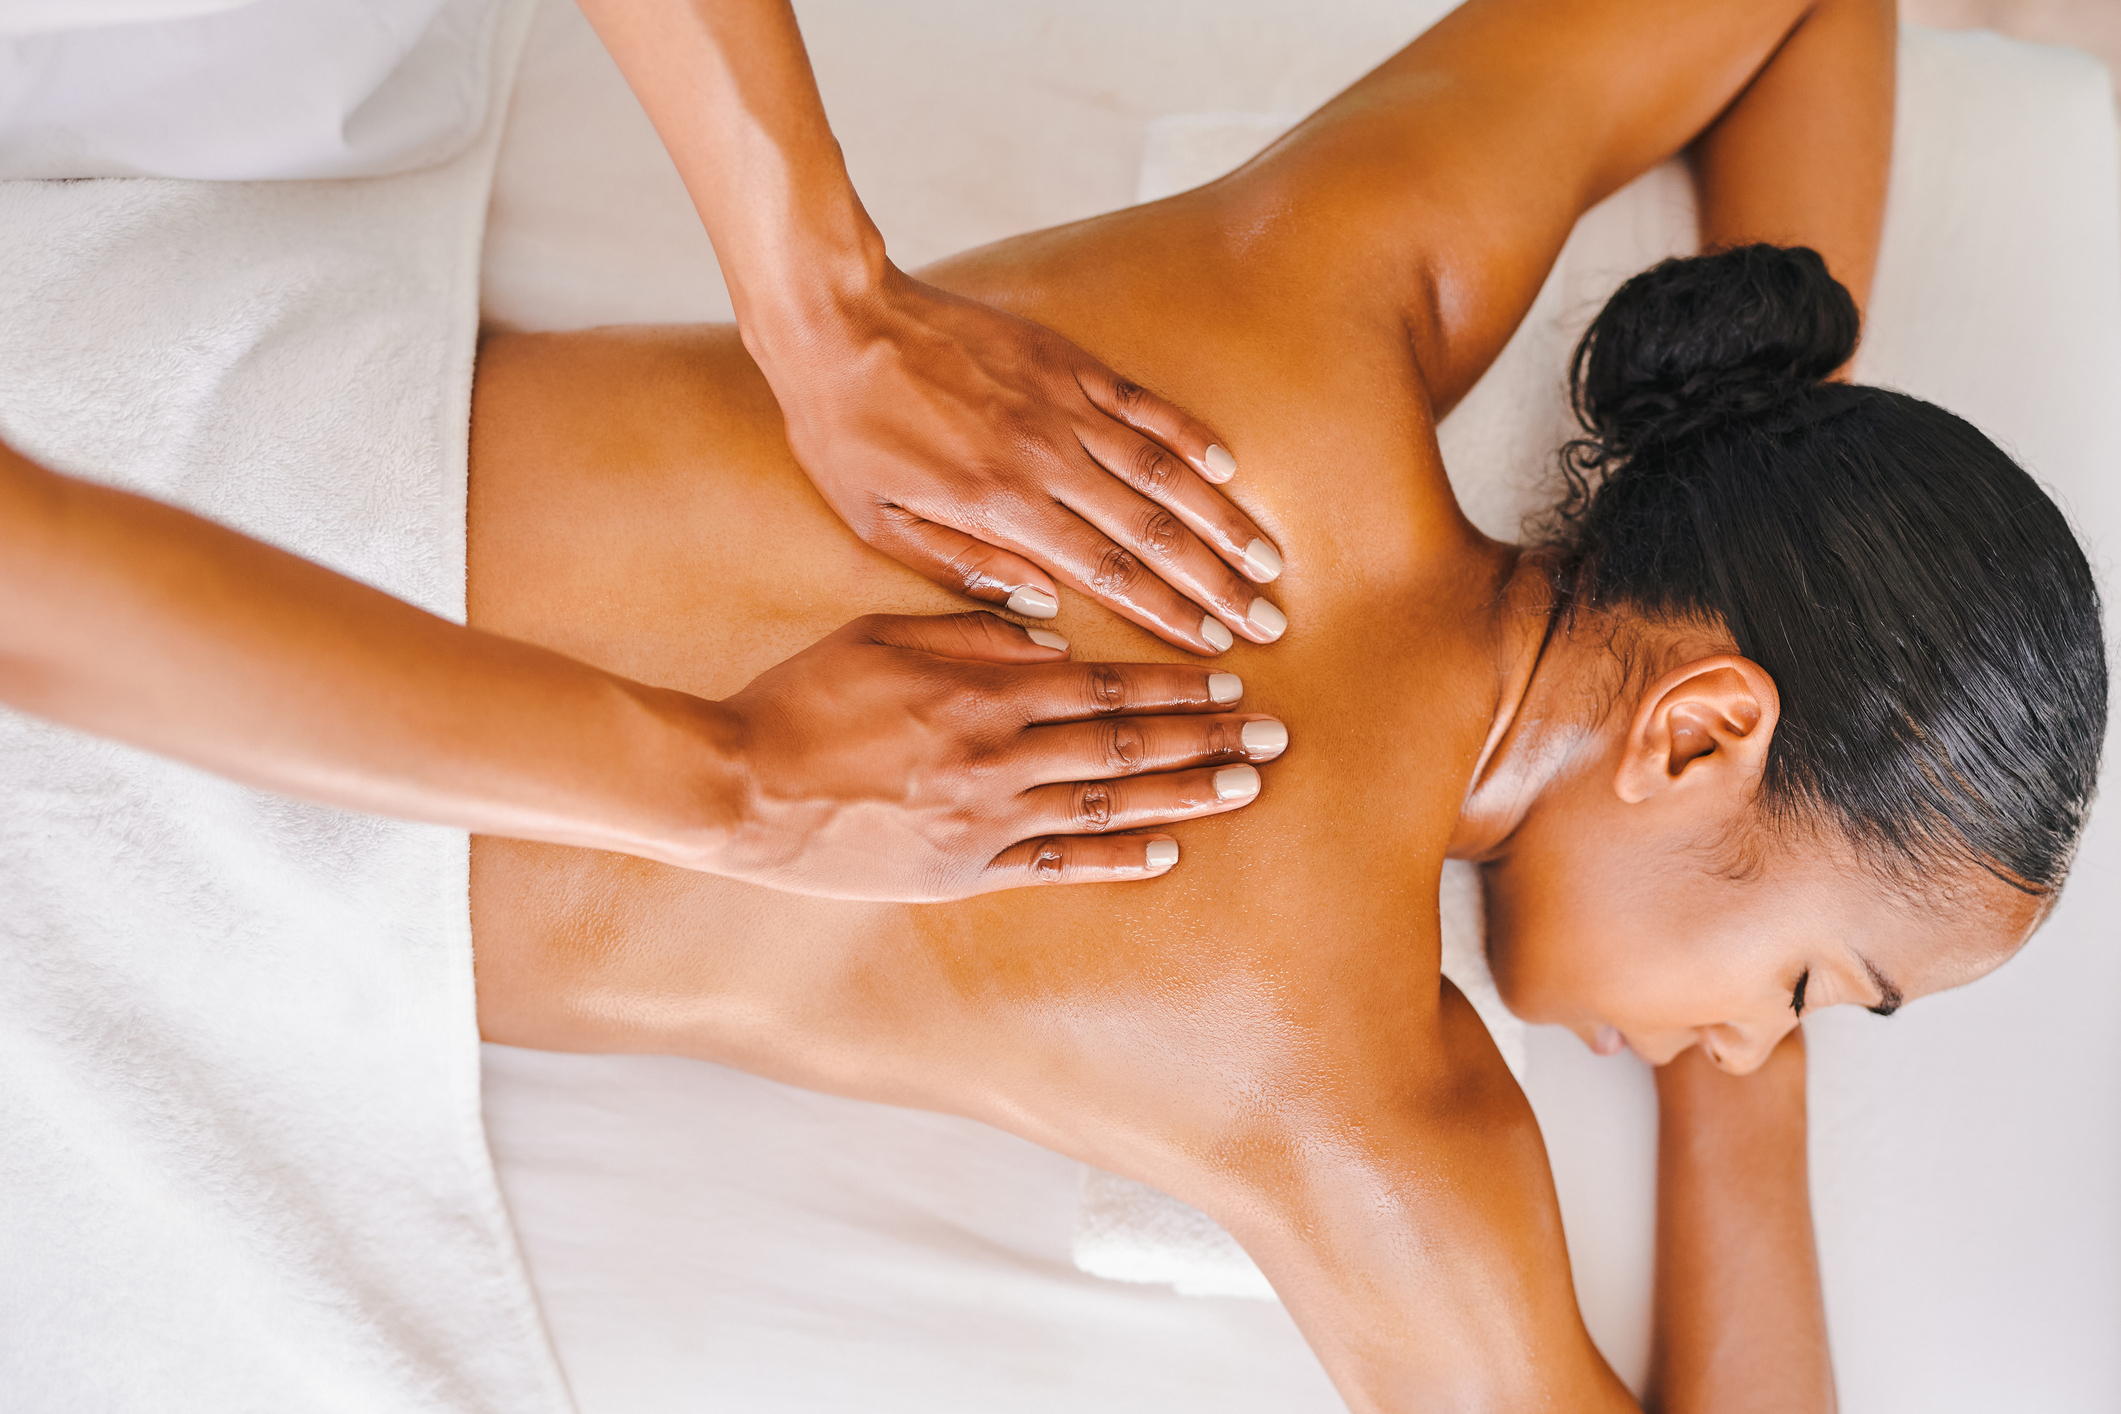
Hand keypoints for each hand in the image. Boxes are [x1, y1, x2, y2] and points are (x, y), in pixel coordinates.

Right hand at [691, 611, 1288, 899]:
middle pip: (1123, 743)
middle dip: (1205, 736)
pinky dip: (1115, 860)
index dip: (1172, 682)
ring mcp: (984, 821)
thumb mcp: (880, 635)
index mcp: (979, 691)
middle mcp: (997, 757)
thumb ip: (968, 632)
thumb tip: (1046, 636)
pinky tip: (1166, 852)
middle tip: (1272, 734)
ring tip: (1245, 785)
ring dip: (1183, 793)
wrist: (738, 790)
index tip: (1228, 679)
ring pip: (1107, 805)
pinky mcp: (962, 873)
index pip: (1100, 685)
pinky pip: (1056, 867)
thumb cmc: (801, 701)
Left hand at [758, 268, 1288, 655]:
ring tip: (1269, 558)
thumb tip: (1045, 607)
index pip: (1108, 572)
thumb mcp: (881, 524)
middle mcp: (1047, 457)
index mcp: (1001, 507)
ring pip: (1165, 470)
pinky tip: (1226, 469)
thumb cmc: (846, 433)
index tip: (1214, 643)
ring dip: (1222, 519)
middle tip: (1267, 618)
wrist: (839, 321)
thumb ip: (965, 570)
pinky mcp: (1065, 361)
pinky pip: (1143, 405)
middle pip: (1154, 531)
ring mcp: (1063, 404)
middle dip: (1217, 581)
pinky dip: (1189, 437)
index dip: (1169, 612)